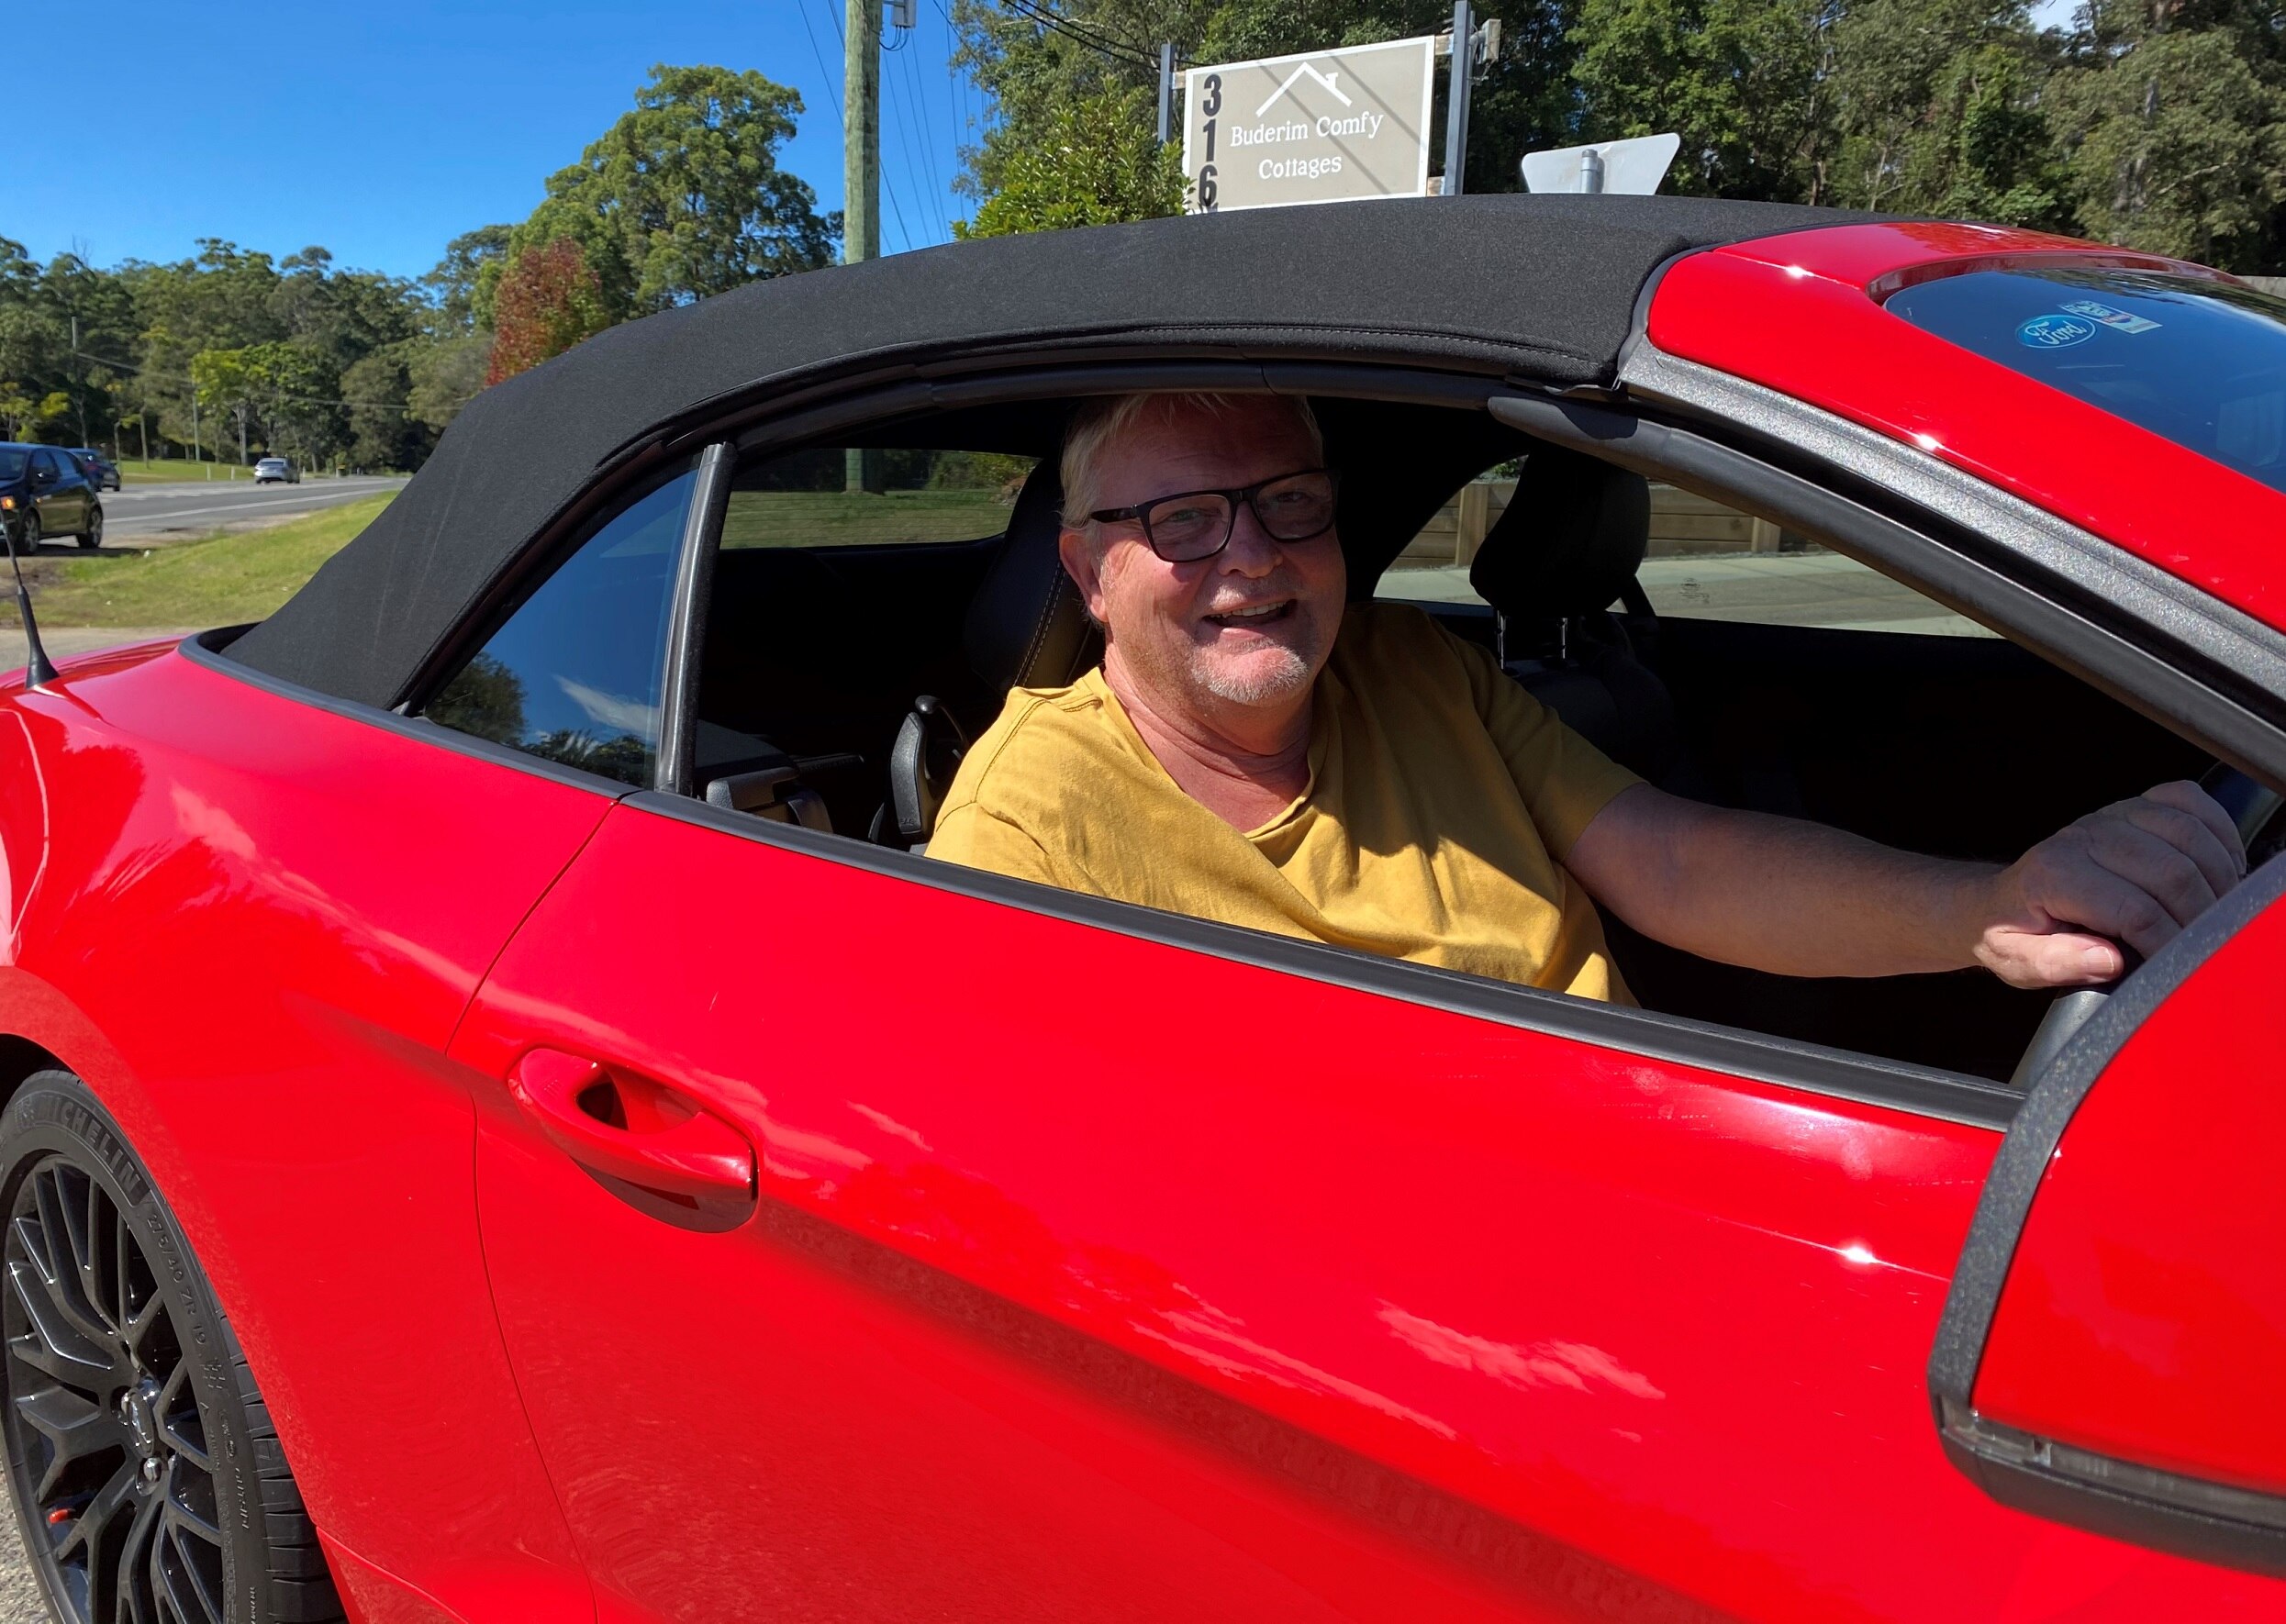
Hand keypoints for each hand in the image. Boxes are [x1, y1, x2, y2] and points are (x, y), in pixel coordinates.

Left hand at [1975, 781, 2246, 988]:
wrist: (1998, 900)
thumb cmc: (2014, 933)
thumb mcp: (2017, 960)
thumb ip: (2057, 962)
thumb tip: (2111, 961)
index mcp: (2054, 876)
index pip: (2135, 911)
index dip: (2169, 944)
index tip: (2179, 967)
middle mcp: (2085, 838)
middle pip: (2172, 872)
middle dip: (2200, 917)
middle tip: (2205, 946)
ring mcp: (2112, 816)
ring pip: (2190, 836)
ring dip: (2217, 878)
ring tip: (2215, 914)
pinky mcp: (2133, 806)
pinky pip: (2189, 800)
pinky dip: (2217, 831)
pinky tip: (2222, 866)